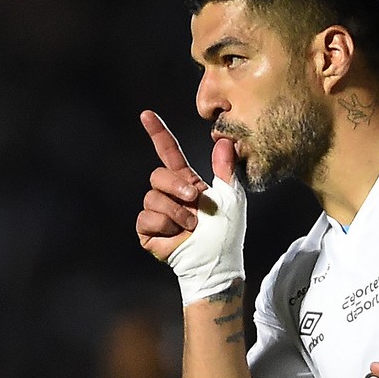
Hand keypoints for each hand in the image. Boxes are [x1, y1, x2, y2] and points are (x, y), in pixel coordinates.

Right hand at [136, 110, 245, 302]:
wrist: (216, 262)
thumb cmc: (226, 233)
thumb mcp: (231, 198)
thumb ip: (225, 170)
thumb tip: (225, 141)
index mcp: (187, 182)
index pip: (169, 152)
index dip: (158, 133)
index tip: (147, 114)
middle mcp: (169, 194)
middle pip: (157, 175)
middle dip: (176, 187)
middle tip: (194, 201)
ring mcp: (157, 212)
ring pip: (152, 197)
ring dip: (176, 212)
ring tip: (191, 226)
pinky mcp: (147, 229)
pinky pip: (146, 218)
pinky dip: (165, 226)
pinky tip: (177, 235)